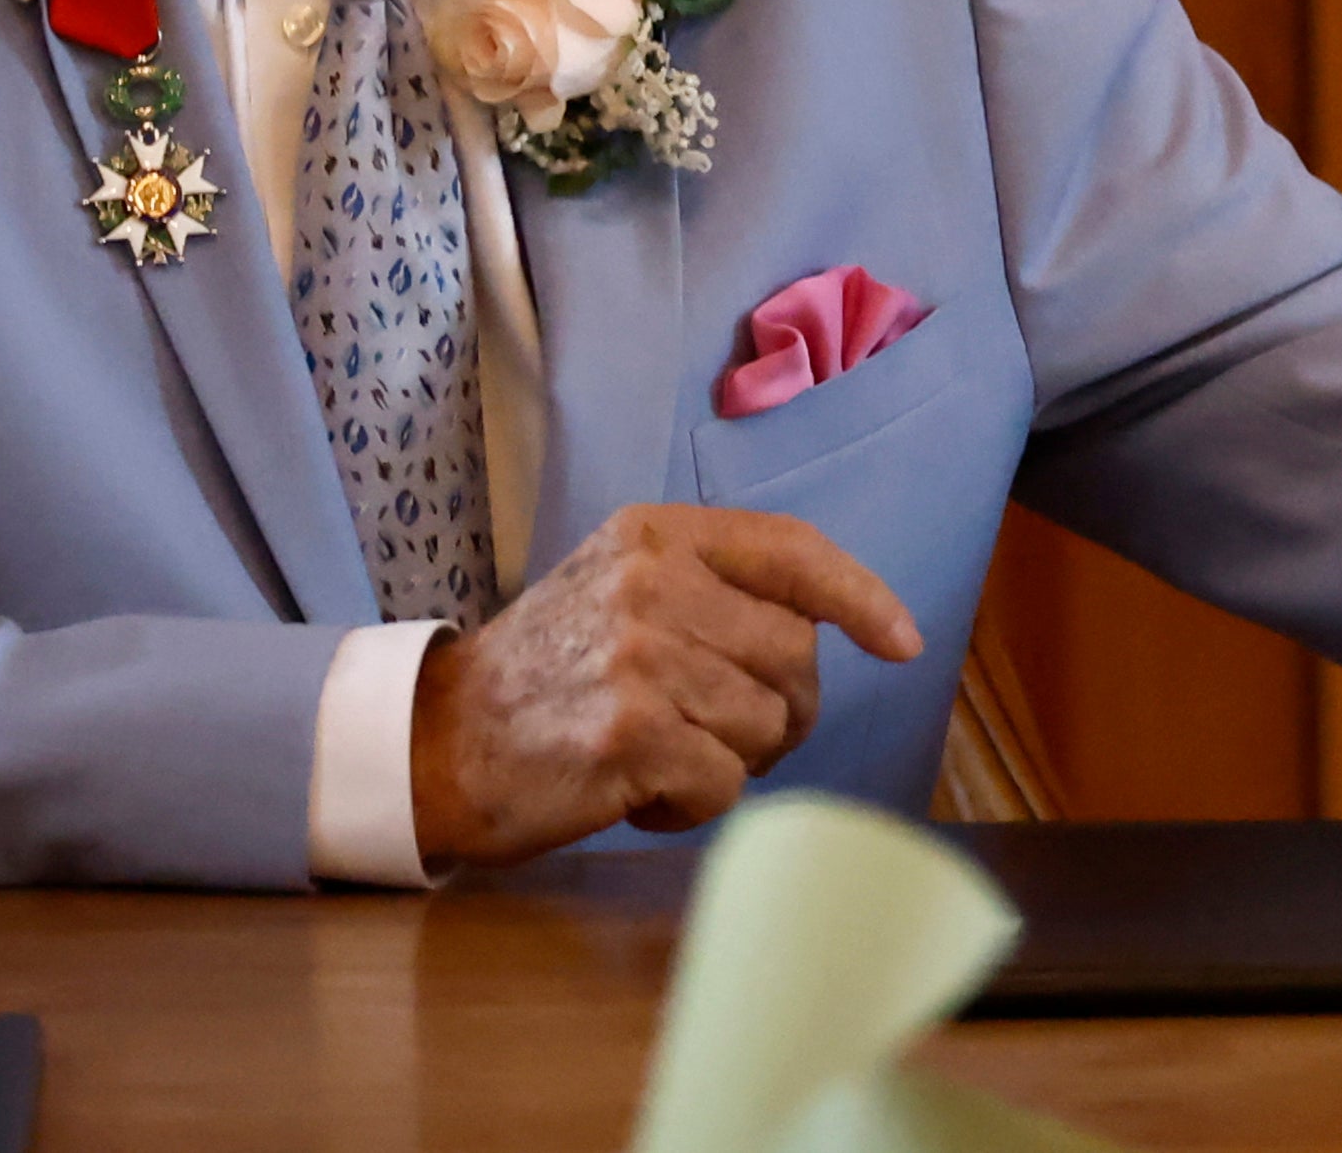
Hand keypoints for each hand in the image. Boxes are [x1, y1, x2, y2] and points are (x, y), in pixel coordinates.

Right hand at [407, 503, 923, 868]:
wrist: (437, 741)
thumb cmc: (550, 671)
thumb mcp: (624, 589)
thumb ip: (715, 589)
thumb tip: (831, 631)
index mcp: (658, 534)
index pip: (792, 551)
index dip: (861, 596)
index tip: (903, 642)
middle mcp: (652, 582)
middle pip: (795, 657)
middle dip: (783, 711)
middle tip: (724, 733)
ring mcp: (642, 657)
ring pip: (766, 726)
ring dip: (729, 761)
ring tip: (659, 755)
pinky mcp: (631, 735)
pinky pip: (725, 784)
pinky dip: (691, 806)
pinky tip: (636, 792)